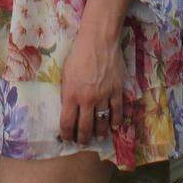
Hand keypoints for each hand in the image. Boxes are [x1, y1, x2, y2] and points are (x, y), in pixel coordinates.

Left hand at [58, 23, 124, 145]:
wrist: (98, 40)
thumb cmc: (78, 53)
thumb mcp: (65, 73)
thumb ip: (67, 92)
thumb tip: (68, 108)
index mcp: (71, 94)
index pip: (67, 122)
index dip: (66, 134)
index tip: (67, 138)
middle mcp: (87, 99)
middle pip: (85, 127)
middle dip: (82, 138)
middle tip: (82, 142)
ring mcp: (103, 96)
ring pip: (102, 122)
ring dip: (99, 132)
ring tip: (98, 137)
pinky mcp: (116, 91)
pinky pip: (117, 111)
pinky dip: (116, 122)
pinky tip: (114, 127)